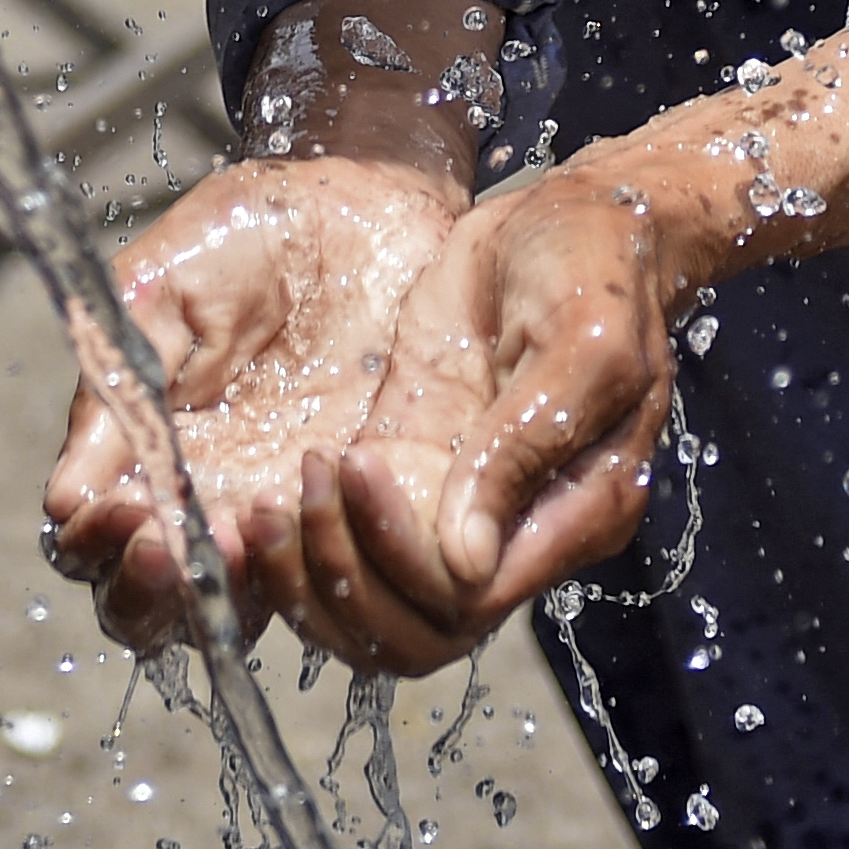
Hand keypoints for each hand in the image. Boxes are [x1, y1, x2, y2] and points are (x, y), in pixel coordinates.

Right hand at [40, 152, 458, 652]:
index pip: (94, 546)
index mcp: (143, 454)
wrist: (366, 198)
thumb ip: (117, 382)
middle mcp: (207, 501)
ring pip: (238, 613)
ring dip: (231, 588)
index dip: (97, 546)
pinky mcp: (364, 509)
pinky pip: (337, 581)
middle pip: (152, 608)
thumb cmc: (252, 234)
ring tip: (247, 524)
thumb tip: (66, 496)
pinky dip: (320, 564)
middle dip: (151, 592)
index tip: (122, 507)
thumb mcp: (161, 289)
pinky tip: (315, 498)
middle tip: (169, 543)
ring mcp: (285, 512)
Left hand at [274, 165, 689, 673]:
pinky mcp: (408, 462)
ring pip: (372, 604)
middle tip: (285, 501)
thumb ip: (526, 448)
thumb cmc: (596, 271)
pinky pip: (349, 541)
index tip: (356, 470)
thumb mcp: (583, 343)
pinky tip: (252, 503)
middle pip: (414, 630)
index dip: (400, 561)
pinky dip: (300, 543)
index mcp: (572, 516)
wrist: (573, 217)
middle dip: (339, 583)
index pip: (470, 601)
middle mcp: (512, 532)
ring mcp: (453, 502)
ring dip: (308, 574)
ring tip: (263, 505)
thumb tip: (464, 560)